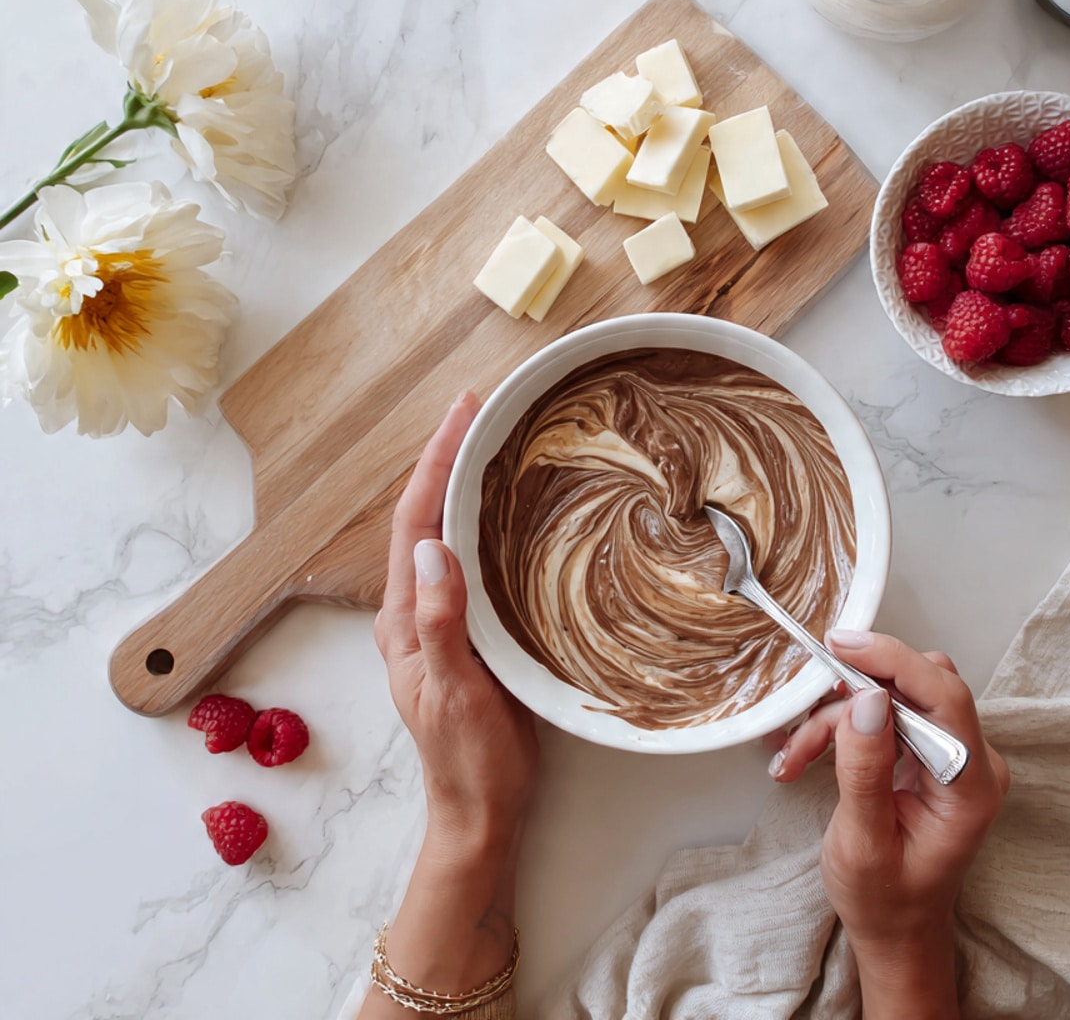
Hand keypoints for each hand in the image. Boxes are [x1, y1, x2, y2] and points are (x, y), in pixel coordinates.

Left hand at [374, 391, 538, 855]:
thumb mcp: (454, 691)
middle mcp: (416, 608)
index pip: (415, 521)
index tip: (463, 413)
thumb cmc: (468, 757)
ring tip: (496, 440)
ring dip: (467, 484)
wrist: (482, 810)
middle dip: (448, 458)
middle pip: (427, 516)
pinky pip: (476, 561)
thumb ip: (441, 623)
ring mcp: (443, 618)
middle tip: (482, 409)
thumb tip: (434, 547)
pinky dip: (490, 522)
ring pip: (450, 535)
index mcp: (403, 617)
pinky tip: (516, 510)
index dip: (436, 462)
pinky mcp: (472, 631)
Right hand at [772, 631, 1008, 1017]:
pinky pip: (889, 713)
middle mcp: (972, 763)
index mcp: (970, 787)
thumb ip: (866, 770)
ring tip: (800, 753)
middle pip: (921, 685)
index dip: (895, 661)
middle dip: (856, 691)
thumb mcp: (863, 842)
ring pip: (896, 696)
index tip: (844, 646)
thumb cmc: (884, 900)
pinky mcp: (931, 754)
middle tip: (811, 700)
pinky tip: (811, 752)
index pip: (945, 696)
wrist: (895, 929)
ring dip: (841, 715)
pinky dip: (845, 726)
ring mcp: (953, 756)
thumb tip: (868, 700)